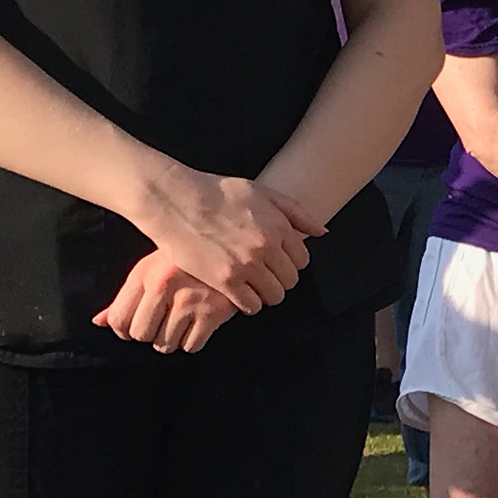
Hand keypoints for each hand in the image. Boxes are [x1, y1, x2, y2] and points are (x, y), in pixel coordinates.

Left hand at [97, 250, 242, 352]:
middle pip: (141, 335)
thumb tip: (99, 323)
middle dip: (150, 334)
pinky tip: (198, 325)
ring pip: (166, 344)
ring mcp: (190, 300)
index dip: (124, 330)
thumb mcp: (152, 268)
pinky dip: (193, 342)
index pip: (119, 319)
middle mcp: (164, 286)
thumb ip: (125, 297)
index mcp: (145, 273)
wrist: (233, 248)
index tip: (136, 326)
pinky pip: (192, 346)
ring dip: (172, 339)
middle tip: (162, 323)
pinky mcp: (214, 313)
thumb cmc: (187, 261)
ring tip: (182, 321)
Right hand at [133, 166, 312, 311]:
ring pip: (274, 296)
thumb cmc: (216, 193)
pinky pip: (251, 305)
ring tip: (252, 284)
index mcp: (278, 225)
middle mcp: (267, 246)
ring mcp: (246, 265)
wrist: (175, 200)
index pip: (302, 259)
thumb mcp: (261, 192)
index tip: (275, 261)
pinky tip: (239, 293)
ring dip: (265, 293)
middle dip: (279, 279)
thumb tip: (322, 232)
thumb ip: (295, 212)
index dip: (289, 262)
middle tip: (263, 274)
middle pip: (290, 280)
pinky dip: (249, 303)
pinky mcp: (225, 281)